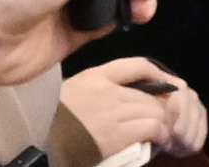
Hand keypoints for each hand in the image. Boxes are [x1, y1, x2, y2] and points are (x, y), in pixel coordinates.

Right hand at [61, 59, 207, 158]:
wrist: (45, 143)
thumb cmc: (57, 118)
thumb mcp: (74, 89)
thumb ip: (99, 85)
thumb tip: (127, 91)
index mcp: (95, 76)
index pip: (137, 65)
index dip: (156, 74)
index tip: (163, 85)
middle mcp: (107, 90)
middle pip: (151, 93)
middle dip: (160, 107)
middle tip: (160, 119)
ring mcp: (113, 112)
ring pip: (155, 110)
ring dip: (161, 123)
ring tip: (159, 132)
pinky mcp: (119, 134)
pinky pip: (152, 128)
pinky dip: (160, 134)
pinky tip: (157, 141)